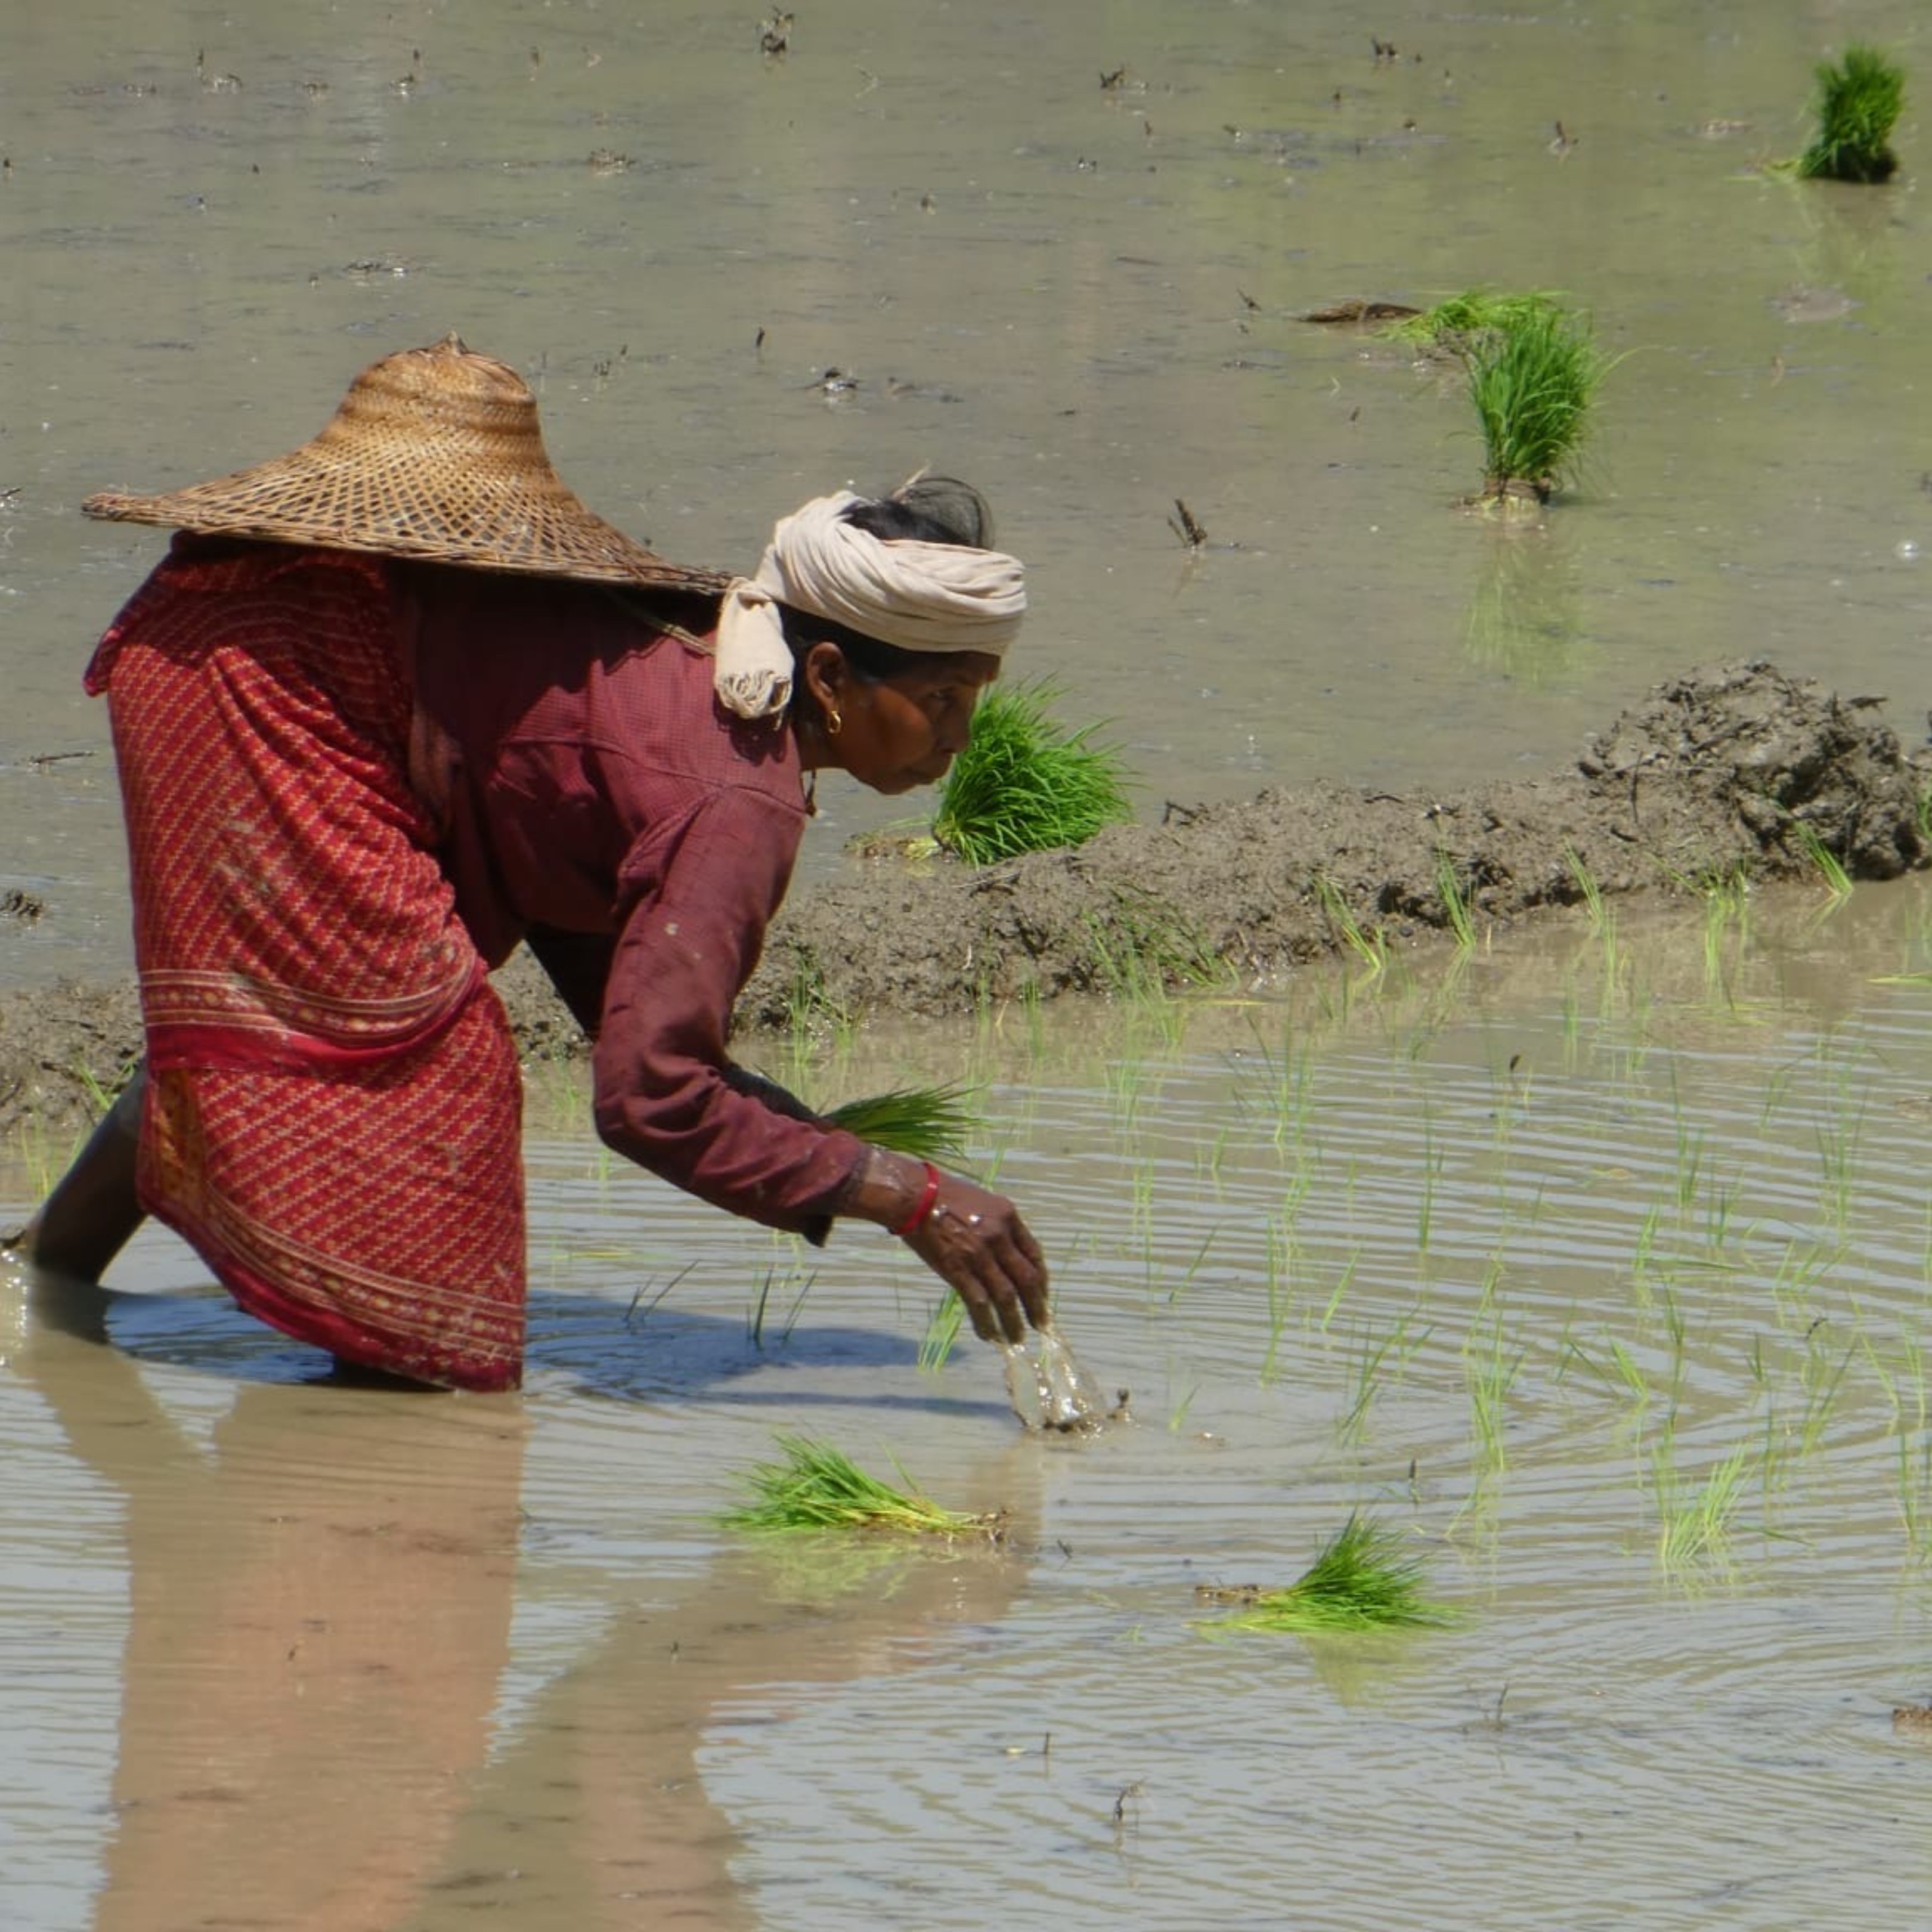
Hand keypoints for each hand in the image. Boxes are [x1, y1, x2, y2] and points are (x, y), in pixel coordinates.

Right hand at [902, 1173, 1048, 1345]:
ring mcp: (979, 1255)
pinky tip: (990, 1335)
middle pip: (1027, 1279)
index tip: (1042, 1295)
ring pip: (1006, 1296)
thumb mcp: (983, 1201)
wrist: (914, 1196)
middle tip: (1041, 1325)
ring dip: (1014, 1321)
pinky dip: (987, 1322)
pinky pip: (979, 1302)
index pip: (1034, 1254)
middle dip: (1037, 1306)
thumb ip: (999, 1225)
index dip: (1042, 1280)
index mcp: (1008, 1217)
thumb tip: (1007, 1251)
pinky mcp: (958, 1270)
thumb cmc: (945, 1193)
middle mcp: (1000, 1237)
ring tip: (1017, 1338)